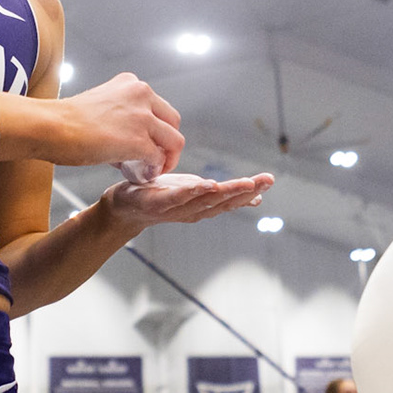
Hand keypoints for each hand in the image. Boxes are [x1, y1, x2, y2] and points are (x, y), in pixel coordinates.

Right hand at [52, 73, 183, 176]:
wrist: (50, 126)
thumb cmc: (64, 120)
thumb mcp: (99, 103)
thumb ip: (118, 114)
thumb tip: (126, 139)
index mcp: (131, 84)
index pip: (157, 106)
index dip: (154, 128)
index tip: (143, 142)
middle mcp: (142, 95)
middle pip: (172, 121)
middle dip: (167, 142)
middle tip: (155, 158)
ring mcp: (142, 118)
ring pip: (174, 141)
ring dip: (166, 158)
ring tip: (151, 169)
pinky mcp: (139, 141)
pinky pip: (158, 159)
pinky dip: (152, 170)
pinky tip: (140, 176)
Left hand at [102, 172, 275, 227]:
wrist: (125, 208)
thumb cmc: (162, 197)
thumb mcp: (196, 194)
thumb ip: (223, 196)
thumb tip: (256, 197)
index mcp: (203, 206)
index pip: (231, 199)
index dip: (250, 192)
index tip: (268, 181)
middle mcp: (193, 211)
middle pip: (223, 201)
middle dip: (245, 191)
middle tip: (265, 181)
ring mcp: (175, 208)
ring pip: (205, 201)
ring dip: (226, 193)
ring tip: (245, 183)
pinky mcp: (156, 203)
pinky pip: (177, 198)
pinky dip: (193, 192)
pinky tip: (207, 184)